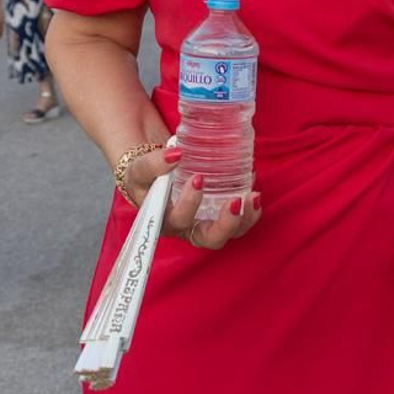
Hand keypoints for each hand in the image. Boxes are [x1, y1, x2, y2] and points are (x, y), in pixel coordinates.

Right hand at [120, 145, 262, 248]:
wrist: (155, 176)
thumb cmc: (146, 177)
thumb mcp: (140, 170)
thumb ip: (152, 164)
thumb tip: (176, 154)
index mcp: (164, 221)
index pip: (177, 220)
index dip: (189, 205)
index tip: (198, 178)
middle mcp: (186, 229)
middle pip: (209, 238)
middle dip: (226, 224)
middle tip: (235, 201)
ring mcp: (205, 226)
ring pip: (230, 233)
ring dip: (245, 219)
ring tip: (253, 197)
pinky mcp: (219, 218)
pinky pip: (239, 223)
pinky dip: (250, 211)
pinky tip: (254, 192)